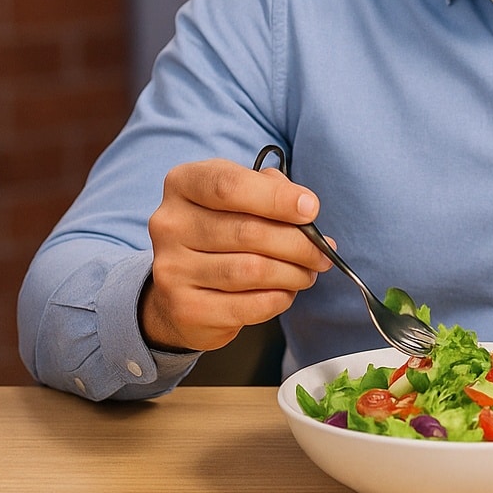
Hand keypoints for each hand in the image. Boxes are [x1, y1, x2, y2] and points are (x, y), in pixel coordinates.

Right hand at [139, 158, 332, 352]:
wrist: (181, 288)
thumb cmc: (222, 231)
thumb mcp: (240, 196)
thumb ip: (271, 190)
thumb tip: (306, 208)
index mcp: (183, 183)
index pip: (230, 186)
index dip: (277, 198)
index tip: (311, 209)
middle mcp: (169, 224)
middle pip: (248, 231)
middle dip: (298, 243)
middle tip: (323, 252)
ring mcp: (171, 269)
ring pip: (251, 270)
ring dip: (293, 272)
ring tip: (308, 272)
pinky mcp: (185, 309)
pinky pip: (248, 305)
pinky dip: (278, 298)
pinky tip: (285, 291)